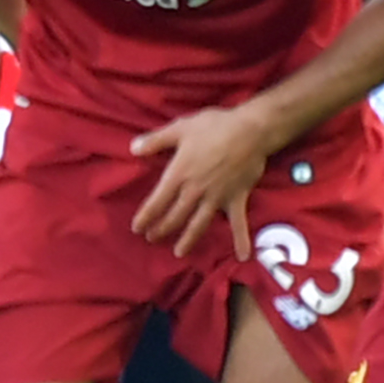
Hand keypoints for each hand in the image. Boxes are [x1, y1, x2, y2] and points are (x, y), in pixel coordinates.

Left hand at [128, 103, 273, 257]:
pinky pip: (239, 223)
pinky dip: (241, 240)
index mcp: (179, 174)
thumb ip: (156, 140)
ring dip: (187, 240)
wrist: (251, 130)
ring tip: (179, 252)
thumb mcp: (180, 127)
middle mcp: (195, 191)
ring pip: (198, 224)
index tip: (136, 228)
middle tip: (152, 238)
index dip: (145, 216)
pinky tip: (243, 256)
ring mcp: (217, 198)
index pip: (157, 201)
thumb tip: (132, 148)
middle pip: (175, 216)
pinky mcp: (236, 198)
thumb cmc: (215, 126)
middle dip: (161, 229)